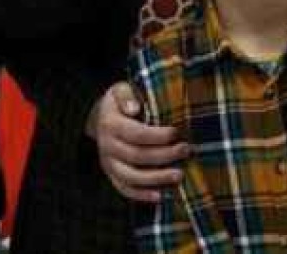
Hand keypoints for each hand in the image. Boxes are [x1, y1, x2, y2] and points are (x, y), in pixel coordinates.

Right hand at [88, 82, 187, 202]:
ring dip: (157, 178)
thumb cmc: (119, 102)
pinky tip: (161, 196)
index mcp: (110, 124)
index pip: (135, 133)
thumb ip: (127, 96)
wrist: (100, 118)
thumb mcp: (120, 90)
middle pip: (136, 156)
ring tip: (179, 175)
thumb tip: (134, 109)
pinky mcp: (112, 175)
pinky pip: (125, 189)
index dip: (157, 136)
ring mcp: (108, 163)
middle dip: (164, 155)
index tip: (177, 133)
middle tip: (186, 150)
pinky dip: (142, 195)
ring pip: (131, 177)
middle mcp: (107, 146)